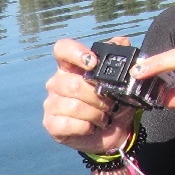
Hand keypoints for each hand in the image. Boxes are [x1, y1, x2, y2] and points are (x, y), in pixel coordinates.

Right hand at [43, 37, 137, 152]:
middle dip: (98, 97)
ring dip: (96, 114)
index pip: (63, 49)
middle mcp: (57, 83)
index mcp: (71, 67)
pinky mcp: (51, 124)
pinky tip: (92, 127)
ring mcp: (52, 104)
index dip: (76, 53)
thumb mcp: (123, 81)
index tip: (94, 63)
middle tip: (111, 105)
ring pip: (73, 106)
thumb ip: (121, 59)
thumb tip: (121, 41)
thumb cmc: (115, 103)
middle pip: (73, 84)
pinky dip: (85, 127)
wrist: (115, 133)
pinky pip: (67, 124)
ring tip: (104, 118)